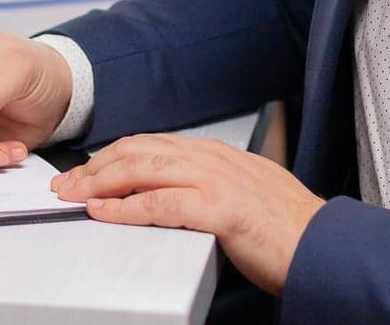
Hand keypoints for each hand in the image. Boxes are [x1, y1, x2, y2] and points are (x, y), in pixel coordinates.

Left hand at [51, 134, 323, 295]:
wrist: (323, 246)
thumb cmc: (286, 229)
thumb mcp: (241, 193)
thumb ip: (207, 186)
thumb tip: (171, 191)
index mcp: (215, 154)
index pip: (150, 143)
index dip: (112, 156)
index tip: (85, 171)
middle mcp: (212, 159)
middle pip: (138, 150)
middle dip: (95, 166)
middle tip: (65, 184)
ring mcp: (217, 181)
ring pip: (143, 169)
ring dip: (100, 182)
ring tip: (73, 194)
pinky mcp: (221, 209)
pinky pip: (161, 203)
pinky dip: (126, 207)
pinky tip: (104, 212)